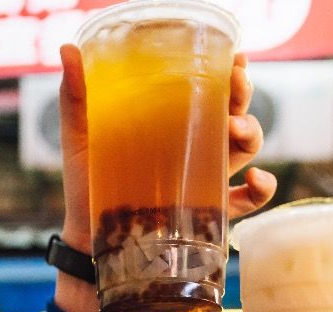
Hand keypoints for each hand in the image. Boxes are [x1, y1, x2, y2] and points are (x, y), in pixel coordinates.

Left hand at [55, 45, 277, 311]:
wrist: (88, 241)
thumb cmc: (86, 185)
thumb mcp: (80, 138)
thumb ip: (76, 97)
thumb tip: (69, 49)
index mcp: (168, 121)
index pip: (204, 87)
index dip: (224, 69)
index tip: (231, 57)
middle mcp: (193, 145)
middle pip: (232, 111)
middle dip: (242, 94)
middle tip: (235, 85)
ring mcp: (205, 178)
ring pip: (245, 148)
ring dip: (251, 133)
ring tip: (236, 130)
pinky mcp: (210, 212)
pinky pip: (249, 200)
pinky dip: (262, 188)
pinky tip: (257, 180)